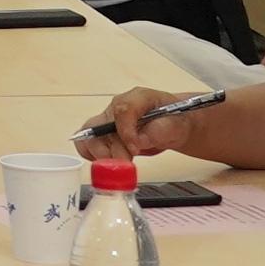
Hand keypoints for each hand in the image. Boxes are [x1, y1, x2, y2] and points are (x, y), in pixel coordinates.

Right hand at [84, 85, 204, 159]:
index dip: (125, 133)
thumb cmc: (174, 121)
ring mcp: (107, 121)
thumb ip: (160, 130)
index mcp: (136, 98)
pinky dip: (96, 159)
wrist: (172, 126)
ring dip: (101, 157)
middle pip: (96, 127)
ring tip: (120, 167)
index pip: (121, 110)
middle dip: (107, 151)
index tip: (135, 150)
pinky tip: (113, 164)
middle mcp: (116, 108)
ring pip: (88, 138)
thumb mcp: (176, 125)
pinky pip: (88, 147)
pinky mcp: (103, 135)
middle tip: (124, 165)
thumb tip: (139, 140)